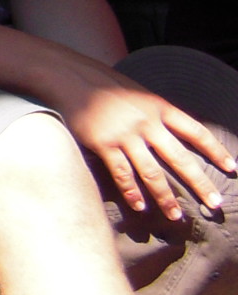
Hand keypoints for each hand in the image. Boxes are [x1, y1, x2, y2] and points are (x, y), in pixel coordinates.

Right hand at [49, 59, 234, 220]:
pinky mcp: (104, 144)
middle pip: (180, 159)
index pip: (197, 132)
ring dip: (165, 197)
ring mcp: (125, 135)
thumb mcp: (142, 95)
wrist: (73, 78)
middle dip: (199, 184)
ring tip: (176, 216)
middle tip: (215, 204)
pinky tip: (140, 206)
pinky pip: (122, 173)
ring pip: (152, 172)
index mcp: (161, 108)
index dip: (217, 151)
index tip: (232, 168)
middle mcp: (147, 123)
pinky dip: (132, 192)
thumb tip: (178, 136)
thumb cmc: (108, 87)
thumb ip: (159, 115)